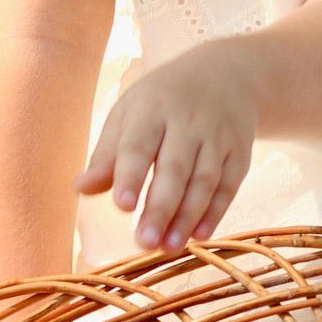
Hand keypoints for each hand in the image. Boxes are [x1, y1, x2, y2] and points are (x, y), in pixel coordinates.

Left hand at [77, 42, 258, 249]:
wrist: (228, 74)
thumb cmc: (163, 100)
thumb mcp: (130, 113)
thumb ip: (108, 153)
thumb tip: (81, 189)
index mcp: (152, 110)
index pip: (139, 145)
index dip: (131, 175)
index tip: (122, 206)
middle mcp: (188, 122)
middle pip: (175, 169)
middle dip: (160, 207)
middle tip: (144, 242)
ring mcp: (218, 137)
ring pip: (205, 181)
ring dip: (187, 217)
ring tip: (169, 247)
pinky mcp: (240, 152)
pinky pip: (229, 186)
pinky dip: (215, 212)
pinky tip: (200, 235)